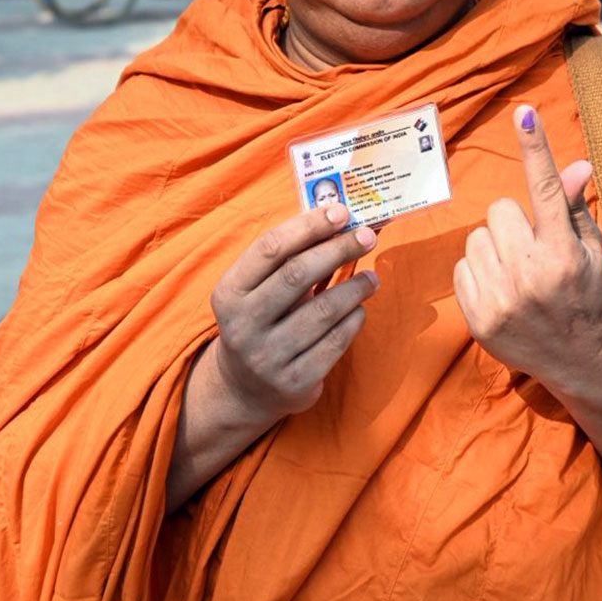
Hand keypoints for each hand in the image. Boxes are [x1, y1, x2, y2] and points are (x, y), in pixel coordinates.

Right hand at [207, 206, 380, 423]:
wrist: (245, 389)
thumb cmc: (264, 320)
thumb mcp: (261, 290)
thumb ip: (292, 257)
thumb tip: (342, 219)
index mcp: (229, 293)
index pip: (269, 248)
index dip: (308, 226)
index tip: (341, 211)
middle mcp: (242, 325)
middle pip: (297, 274)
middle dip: (339, 249)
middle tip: (367, 237)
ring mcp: (267, 357)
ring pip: (323, 310)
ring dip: (356, 287)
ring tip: (372, 278)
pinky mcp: (294, 382)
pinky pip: (336, 342)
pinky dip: (355, 319)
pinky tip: (360, 309)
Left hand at [455, 106, 601, 388]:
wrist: (579, 360)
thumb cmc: (586, 294)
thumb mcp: (590, 250)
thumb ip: (574, 207)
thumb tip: (575, 165)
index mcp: (565, 254)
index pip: (546, 189)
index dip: (535, 149)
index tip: (524, 113)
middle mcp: (532, 275)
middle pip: (500, 210)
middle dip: (515, 223)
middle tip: (534, 249)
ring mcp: (502, 300)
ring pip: (477, 237)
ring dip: (495, 248)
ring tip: (518, 273)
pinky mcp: (479, 319)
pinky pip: (462, 267)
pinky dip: (479, 273)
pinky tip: (502, 291)